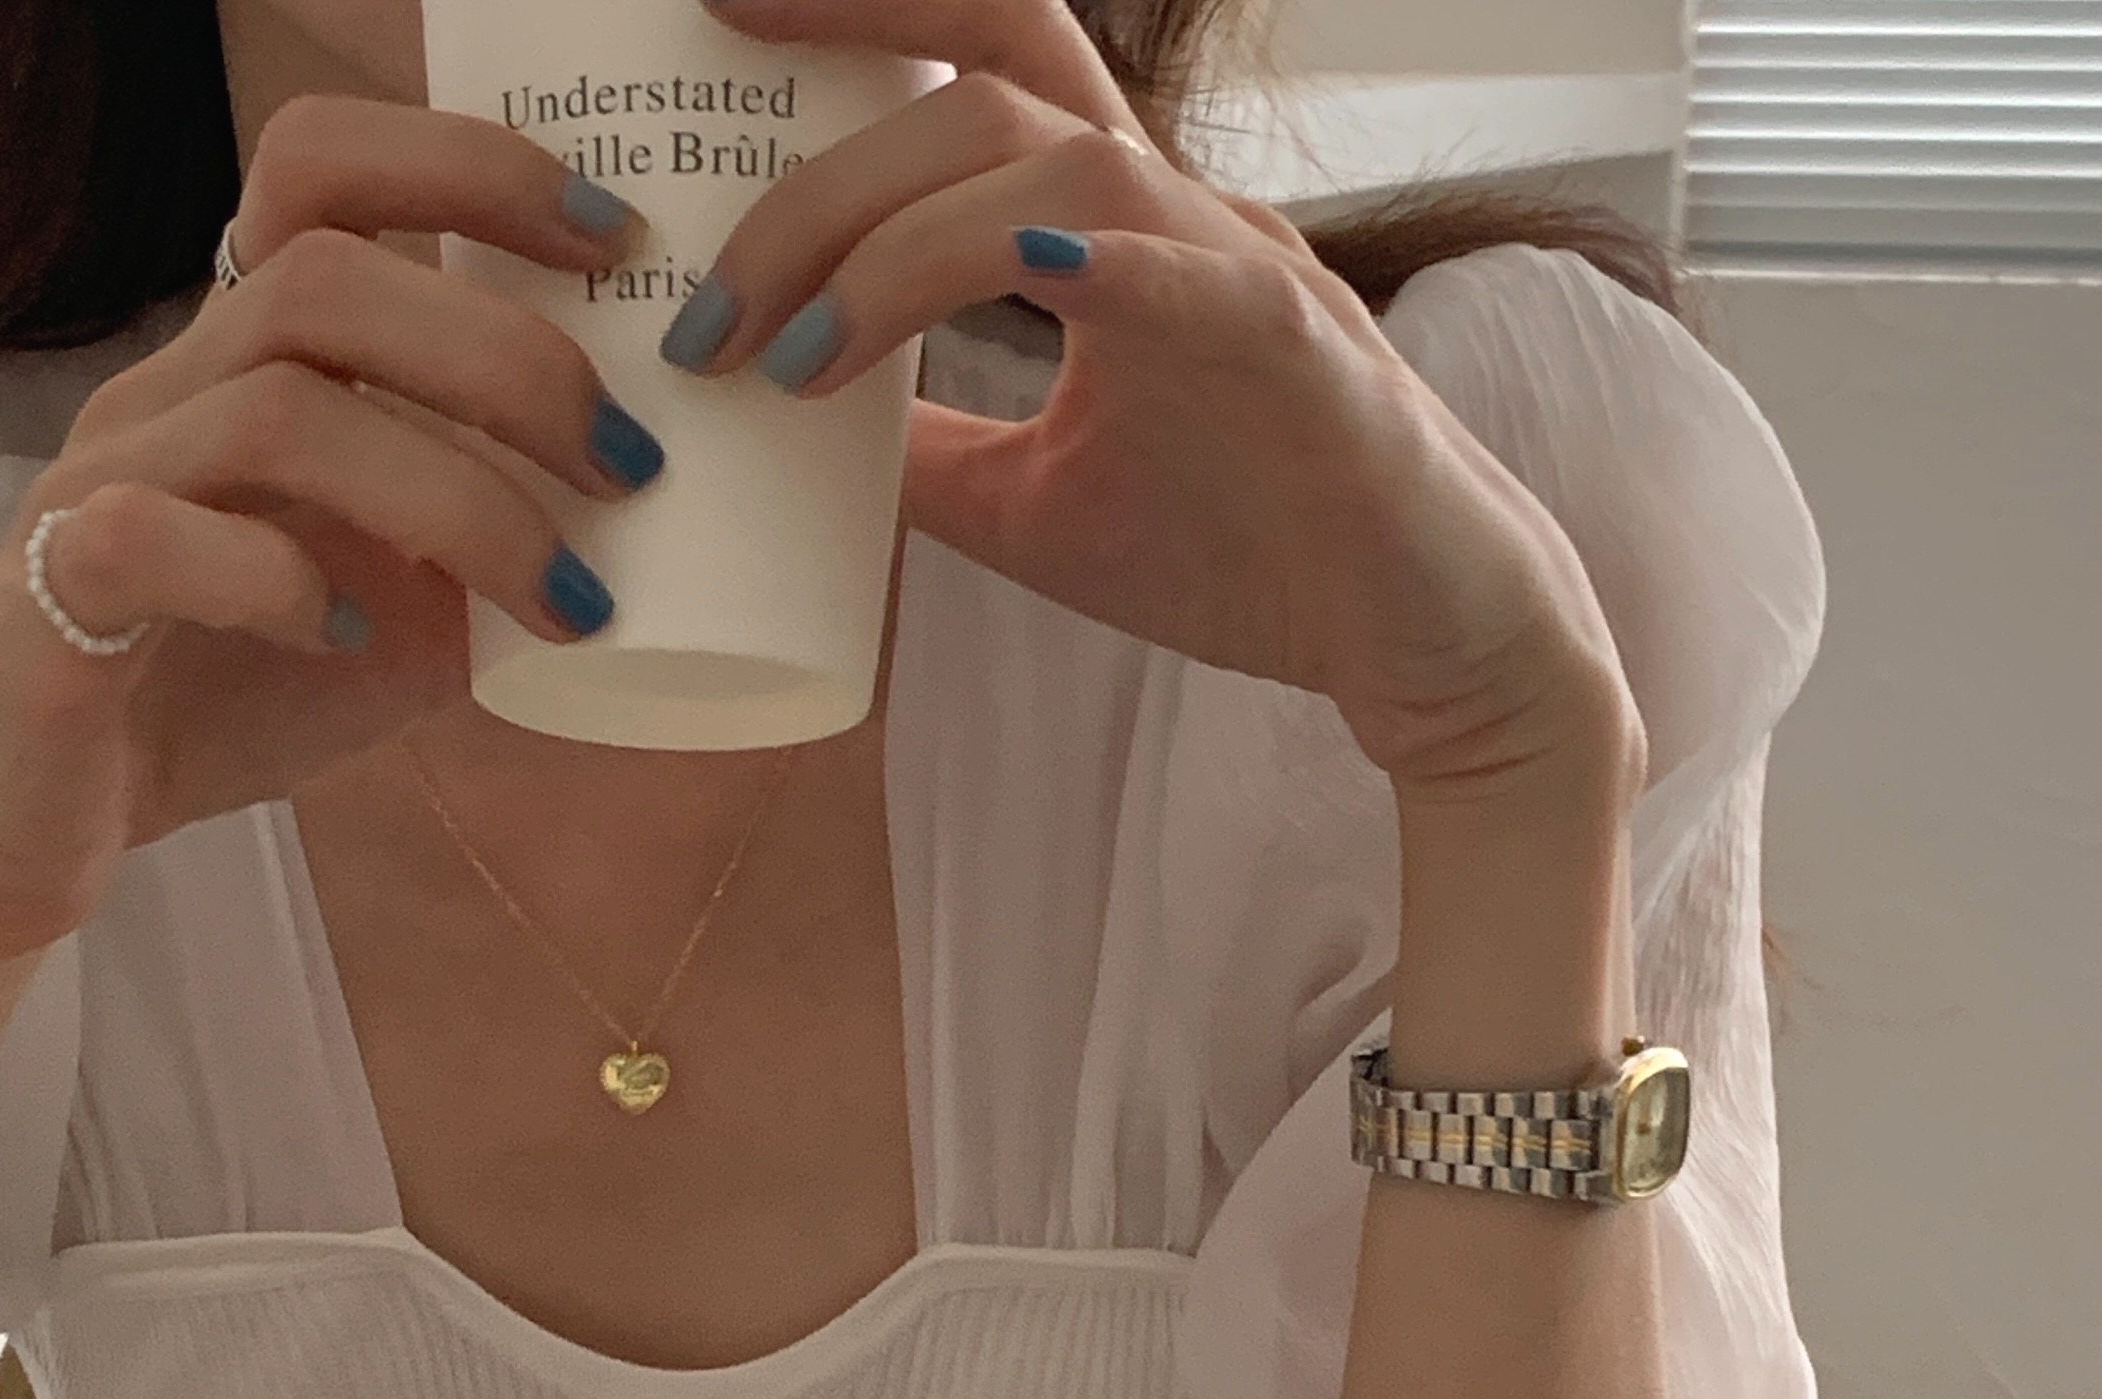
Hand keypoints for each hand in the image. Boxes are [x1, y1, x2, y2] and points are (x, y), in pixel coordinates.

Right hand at [0, 99, 666, 966]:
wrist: (32, 829)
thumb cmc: (211, 701)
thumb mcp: (388, 625)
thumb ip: (479, 564)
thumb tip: (628, 538)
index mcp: (240, 366)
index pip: (323, 175)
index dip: (469, 170)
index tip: (614, 244)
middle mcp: (165, 392)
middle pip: (327, 277)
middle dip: (508, 360)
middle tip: (631, 466)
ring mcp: (99, 480)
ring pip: (277, 408)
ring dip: (455, 497)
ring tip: (560, 599)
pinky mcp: (53, 593)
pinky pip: (158, 536)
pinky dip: (283, 585)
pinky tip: (352, 646)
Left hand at [677, 0, 1647, 803]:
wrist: (1410, 635)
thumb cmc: (1246, 553)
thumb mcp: (1032, 504)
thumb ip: (923, 453)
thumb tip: (791, 431)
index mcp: (1108, 232)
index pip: (968, 72)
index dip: (849, 19)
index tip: (711, 30)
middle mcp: (1166, 212)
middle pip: (988, 71)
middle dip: (837, 75)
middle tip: (692, 203)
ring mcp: (1230, 267)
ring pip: (1050, 158)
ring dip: (888, 240)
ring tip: (777, 348)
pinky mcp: (1285, 349)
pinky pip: (1171, 267)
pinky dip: (1064, 262)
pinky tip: (964, 296)